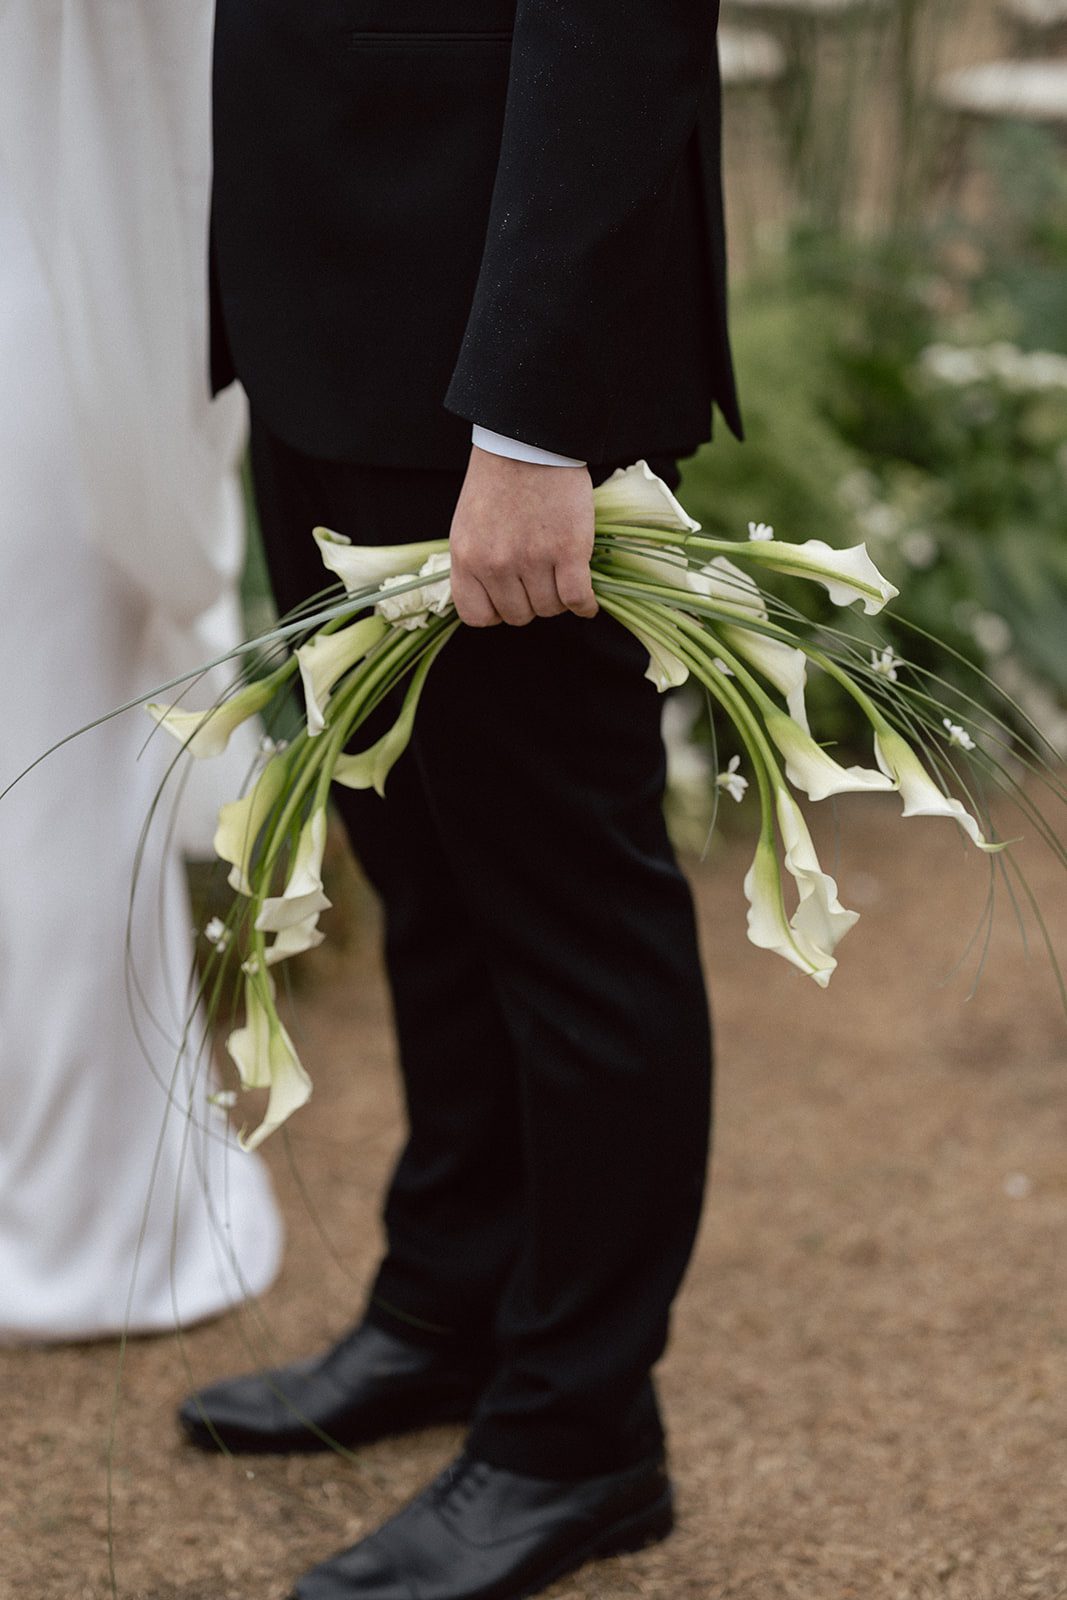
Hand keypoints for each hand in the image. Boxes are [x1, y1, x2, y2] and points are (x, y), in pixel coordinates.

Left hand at [448, 446, 598, 626]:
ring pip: (550, 609)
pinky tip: (587, 601)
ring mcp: (532, 560)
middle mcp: (496, 565)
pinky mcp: (567, 551)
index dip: (496, 612)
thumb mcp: (469, 525)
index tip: (508, 599)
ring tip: (561, 578)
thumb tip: (493, 598)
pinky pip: (577, 599)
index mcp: (467, 558)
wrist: (528, 443)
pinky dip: (585, 605)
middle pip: (518, 615)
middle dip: (531, 602)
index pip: (476, 616)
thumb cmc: (499, 481)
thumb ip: (476, 563)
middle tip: (540, 580)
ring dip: (558, 599)